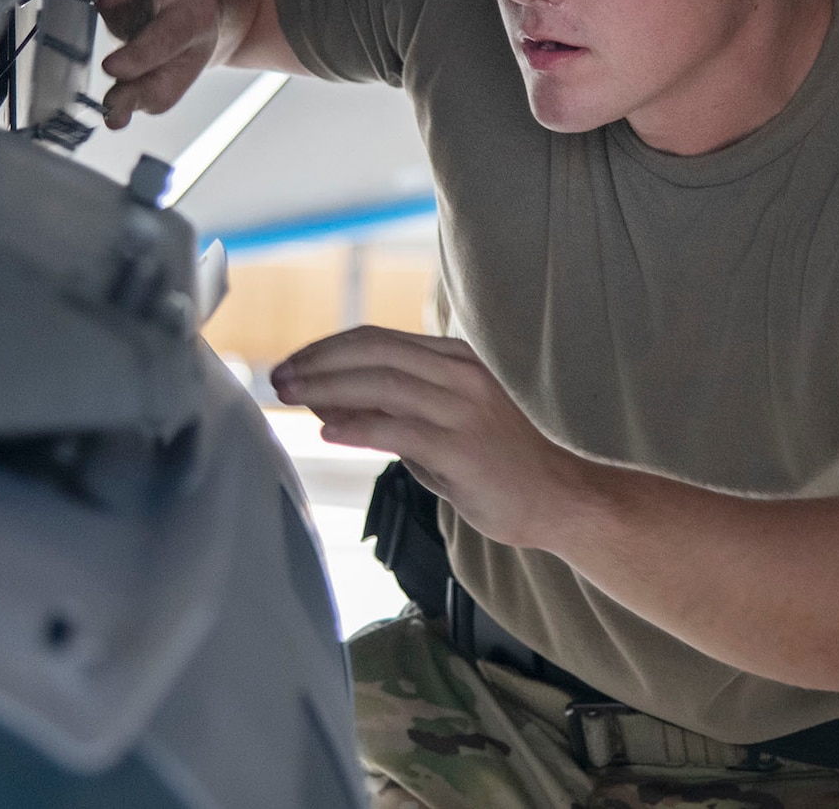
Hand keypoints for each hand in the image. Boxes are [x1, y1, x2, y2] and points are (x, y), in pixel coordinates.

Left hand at [271, 326, 580, 549]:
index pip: (377, 339)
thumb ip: (392, 409)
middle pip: (373, 351)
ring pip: (381, 382)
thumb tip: (327, 401)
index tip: (292, 363)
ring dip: (327, 388)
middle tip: (279, 377)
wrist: (559, 499)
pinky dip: (357, 426)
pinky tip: (328, 431)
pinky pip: (398, 428)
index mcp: (454, 359)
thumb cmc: (497, 464)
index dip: (327, 348)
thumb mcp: (441, 424)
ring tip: (292, 398)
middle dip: (318, 362)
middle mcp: (459, 374)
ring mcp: (463, 409)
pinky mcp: (462, 447)